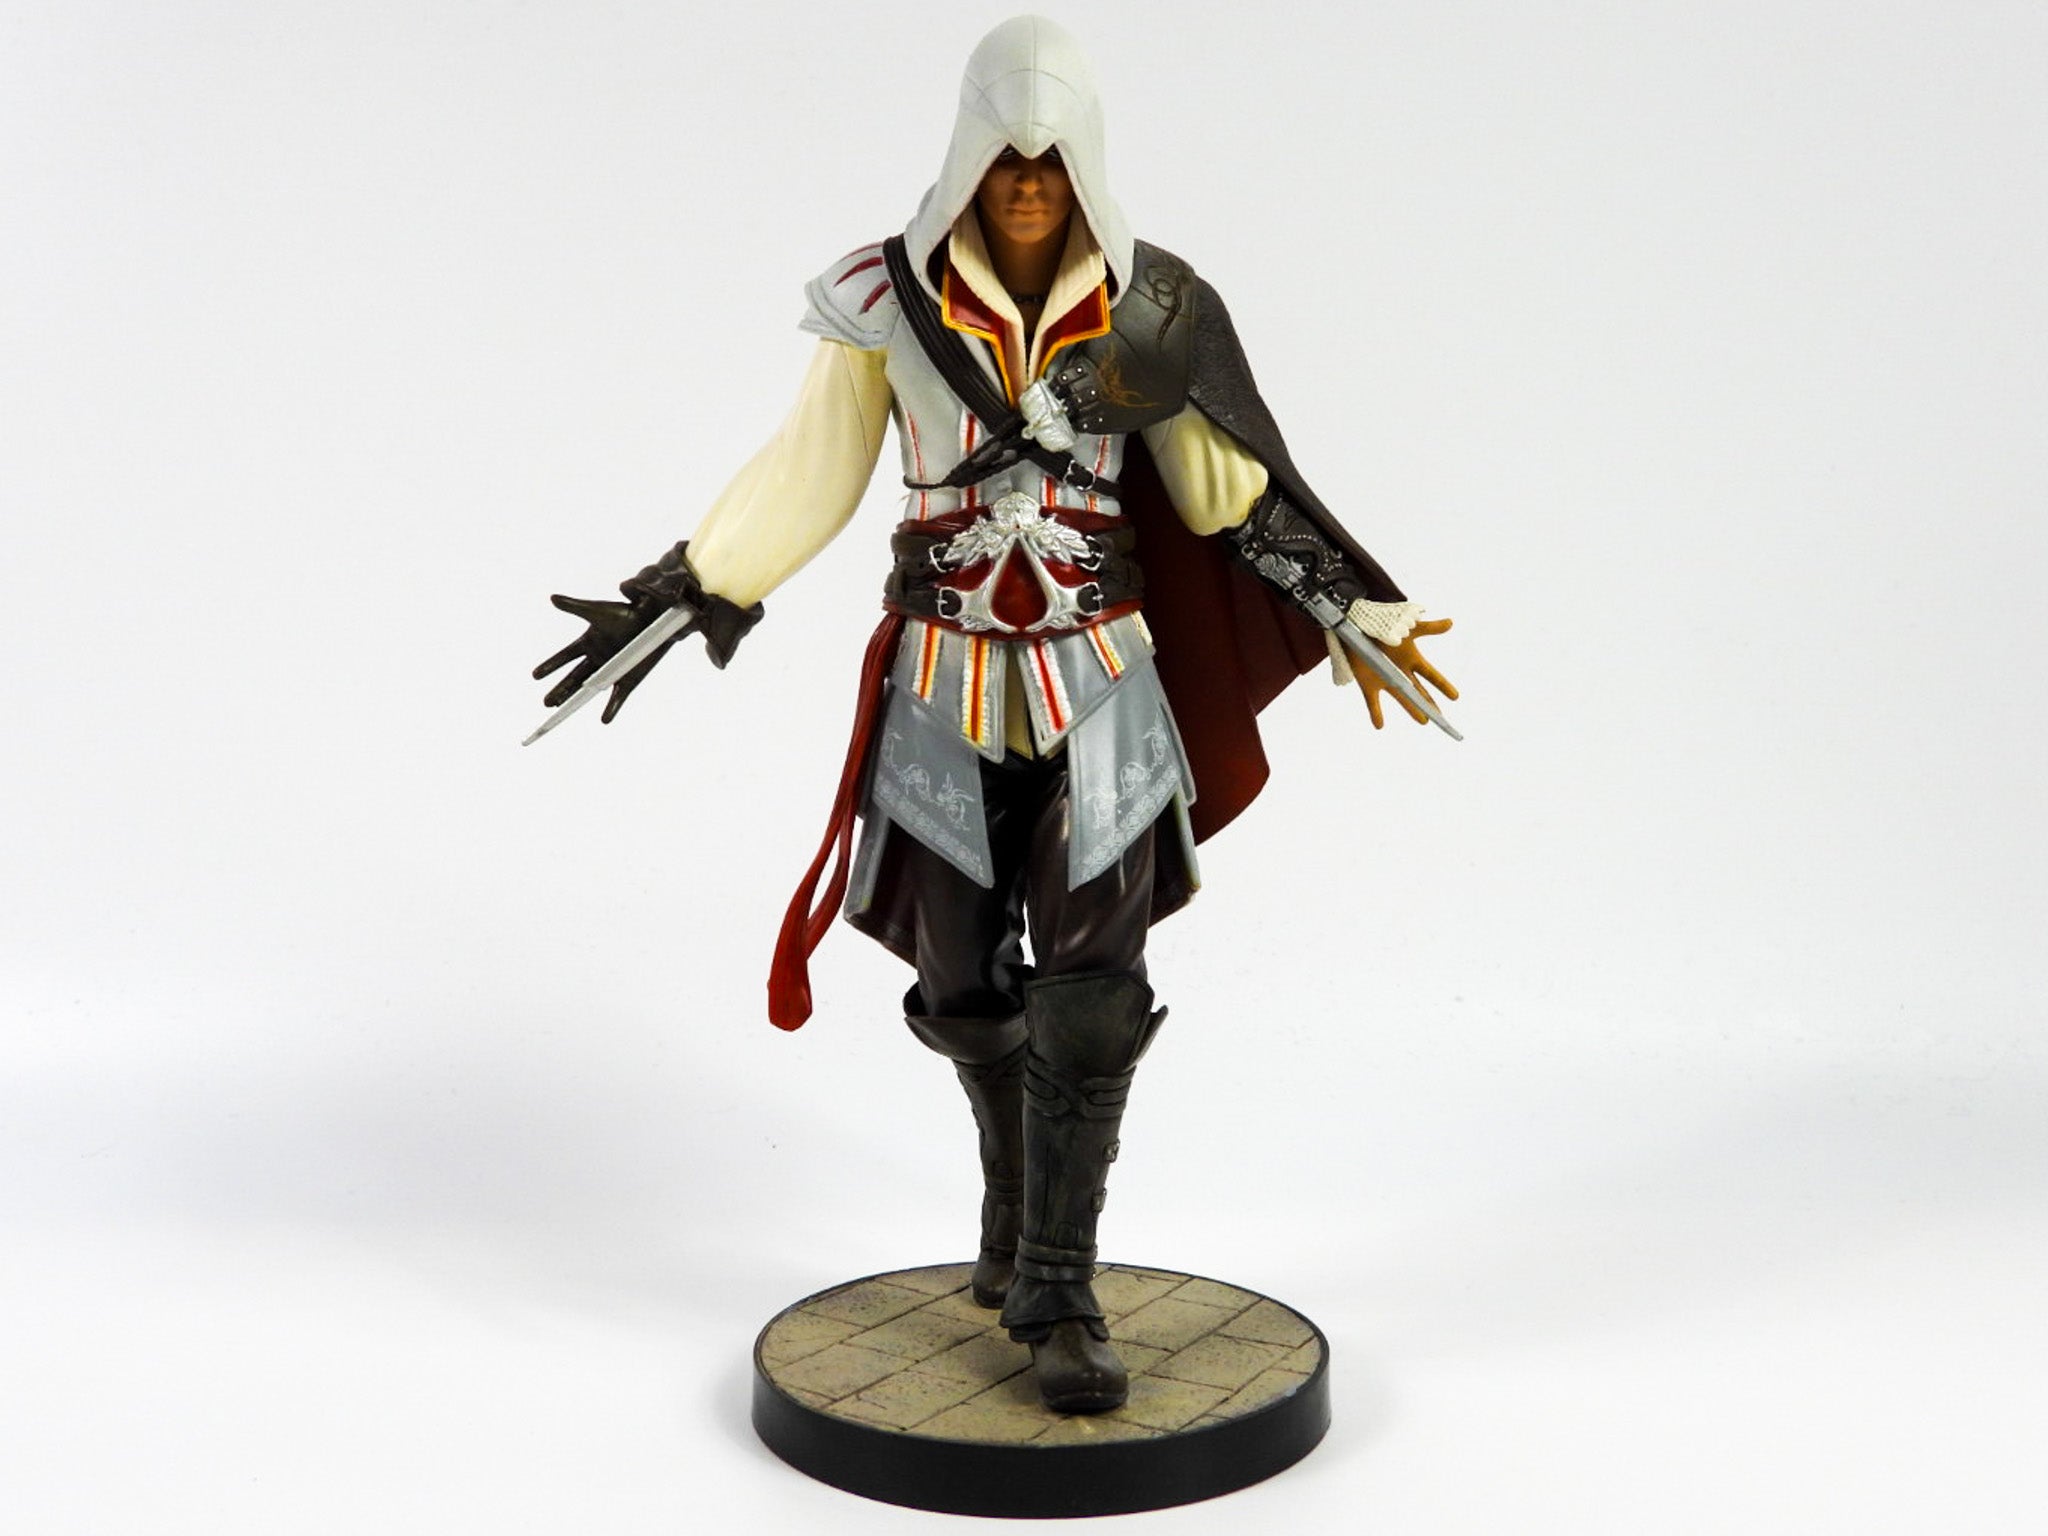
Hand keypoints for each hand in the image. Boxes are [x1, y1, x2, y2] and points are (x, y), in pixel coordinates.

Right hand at [532, 594, 674, 723]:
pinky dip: (612, 708)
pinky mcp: (627, 677)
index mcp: (588, 643)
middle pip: (573, 678)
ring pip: (589, 689)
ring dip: (576, 700)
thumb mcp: (596, 610)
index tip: (535, 675)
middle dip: (559, 690)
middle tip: (546, 703)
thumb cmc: (625, 612)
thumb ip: (574, 607)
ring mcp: (611, 669)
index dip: (550, 666)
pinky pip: (617, 695)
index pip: (565, 657)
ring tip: (560, 710)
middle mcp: (597, 658)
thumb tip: (552, 598)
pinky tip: (604, 720)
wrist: (652, 619)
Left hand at [1356, 616, 1457, 728]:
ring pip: (1401, 698)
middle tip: (1440, 717)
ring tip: (1423, 721)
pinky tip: (1379, 726)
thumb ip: (1427, 628)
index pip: (1431, 675)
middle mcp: (1400, 671)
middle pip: (1419, 691)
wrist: (1357, 624)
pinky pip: (1372, 701)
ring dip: (1411, 710)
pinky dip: (1375, 713)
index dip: (1443, 685)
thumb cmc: (1384, 624)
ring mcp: (1385, 678)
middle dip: (1429, 703)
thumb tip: (1451, 623)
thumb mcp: (1406, 626)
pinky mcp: (1368, 683)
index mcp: (1411, 659)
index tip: (1455, 697)